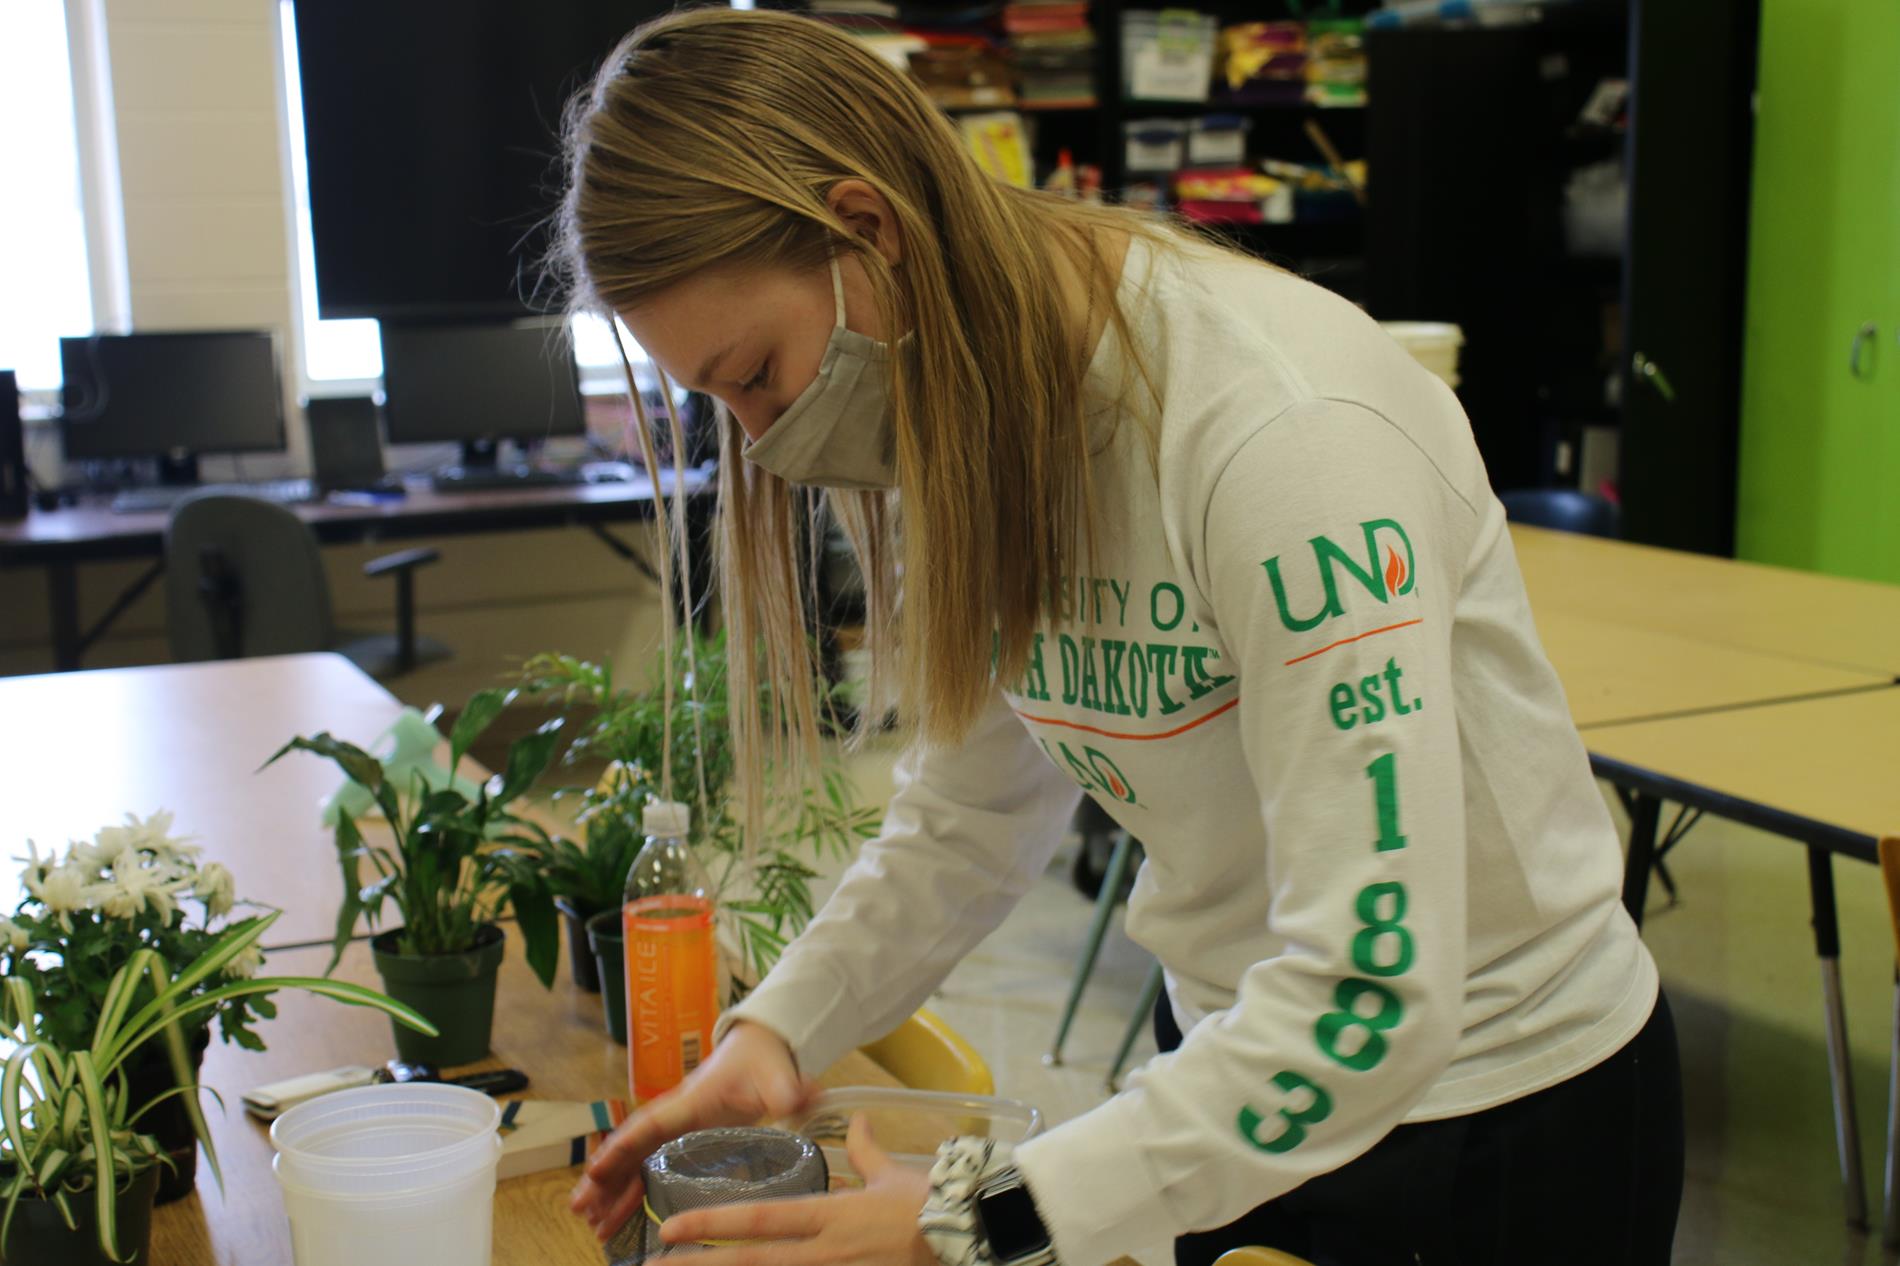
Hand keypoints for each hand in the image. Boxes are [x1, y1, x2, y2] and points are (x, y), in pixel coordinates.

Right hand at [571, 1020, 821, 1241]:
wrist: (761, 1044)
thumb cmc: (763, 1060)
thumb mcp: (778, 1075)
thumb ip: (788, 1089)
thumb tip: (803, 1097)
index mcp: (692, 1101)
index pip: (651, 1125)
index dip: (623, 1147)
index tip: (595, 1170)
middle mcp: (676, 1114)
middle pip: (632, 1148)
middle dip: (605, 1179)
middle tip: (581, 1210)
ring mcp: (677, 1127)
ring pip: (636, 1161)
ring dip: (613, 1189)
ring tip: (591, 1223)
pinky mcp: (683, 1138)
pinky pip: (650, 1165)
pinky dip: (631, 1187)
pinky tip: (618, 1213)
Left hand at [658, 1113, 935, 1265]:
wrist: (970, 1236)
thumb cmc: (930, 1206)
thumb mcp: (892, 1177)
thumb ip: (865, 1151)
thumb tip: (856, 1121)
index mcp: (829, 1216)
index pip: (759, 1221)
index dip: (712, 1225)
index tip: (673, 1228)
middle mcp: (824, 1251)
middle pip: (752, 1262)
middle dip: (700, 1265)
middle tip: (656, 1265)